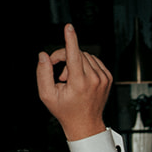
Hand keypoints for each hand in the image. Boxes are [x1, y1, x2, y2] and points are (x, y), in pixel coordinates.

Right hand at [37, 24, 110, 141]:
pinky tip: (80, 78)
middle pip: (77, 53)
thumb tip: (44, 55)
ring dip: (74, 62)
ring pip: (85, 55)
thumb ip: (43, 73)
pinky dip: (84, 65)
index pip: (74, 55)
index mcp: (80, 83)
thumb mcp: (47, 95)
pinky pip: (94, 60)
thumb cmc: (65, 111)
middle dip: (65, 58)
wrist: (86, 124)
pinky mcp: (108, 77)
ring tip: (70, 80)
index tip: (69, 27)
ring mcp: (104, 78)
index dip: (70, 39)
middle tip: (59, 75)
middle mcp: (94, 79)